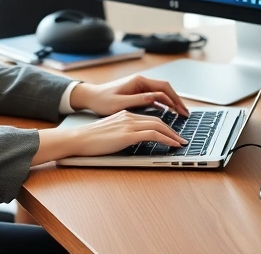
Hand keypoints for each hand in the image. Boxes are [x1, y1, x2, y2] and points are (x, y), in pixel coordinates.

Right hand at [34, 110, 187, 164]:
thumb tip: (133, 140)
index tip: (173, 133)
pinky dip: (166, 139)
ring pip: (158, 126)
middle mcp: (128, 116)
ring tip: (181, 143)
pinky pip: (152, 135)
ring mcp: (128, 124)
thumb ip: (123, 133)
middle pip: (158, 120)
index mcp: (124, 115)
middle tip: (182, 139)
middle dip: (173, 130)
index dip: (165, 126)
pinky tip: (173, 145)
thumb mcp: (110, 132)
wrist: (77, 139)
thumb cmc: (90, 140)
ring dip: (173, 135)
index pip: (150, 118)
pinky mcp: (127, 135)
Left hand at [69, 75, 189, 116]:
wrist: (90, 97)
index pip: (163, 89)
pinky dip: (163, 104)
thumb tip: (156, 99)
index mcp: (139, 81)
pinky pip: (155, 97)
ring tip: (180, 114)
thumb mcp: (120, 103)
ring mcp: (139, 86)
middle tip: (186, 114)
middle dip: (177, 101)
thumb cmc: (102, 100)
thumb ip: (139, 100)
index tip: (182, 112)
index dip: (175, 100)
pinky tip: (168, 112)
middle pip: (165, 89)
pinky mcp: (137, 92)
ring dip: (171, 102)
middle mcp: (141, 81)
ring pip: (161, 93)